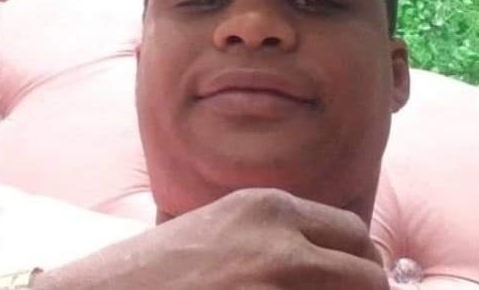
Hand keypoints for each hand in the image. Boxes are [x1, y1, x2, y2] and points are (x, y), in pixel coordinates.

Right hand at [34, 188, 388, 289]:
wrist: (118, 288)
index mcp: (269, 206)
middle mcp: (281, 237)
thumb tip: (329, 258)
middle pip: (368, 270)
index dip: (357, 263)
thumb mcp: (227, 228)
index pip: (354, 233)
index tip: (347, 282)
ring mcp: (278, 280)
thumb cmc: (167, 265)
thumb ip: (278, 234)